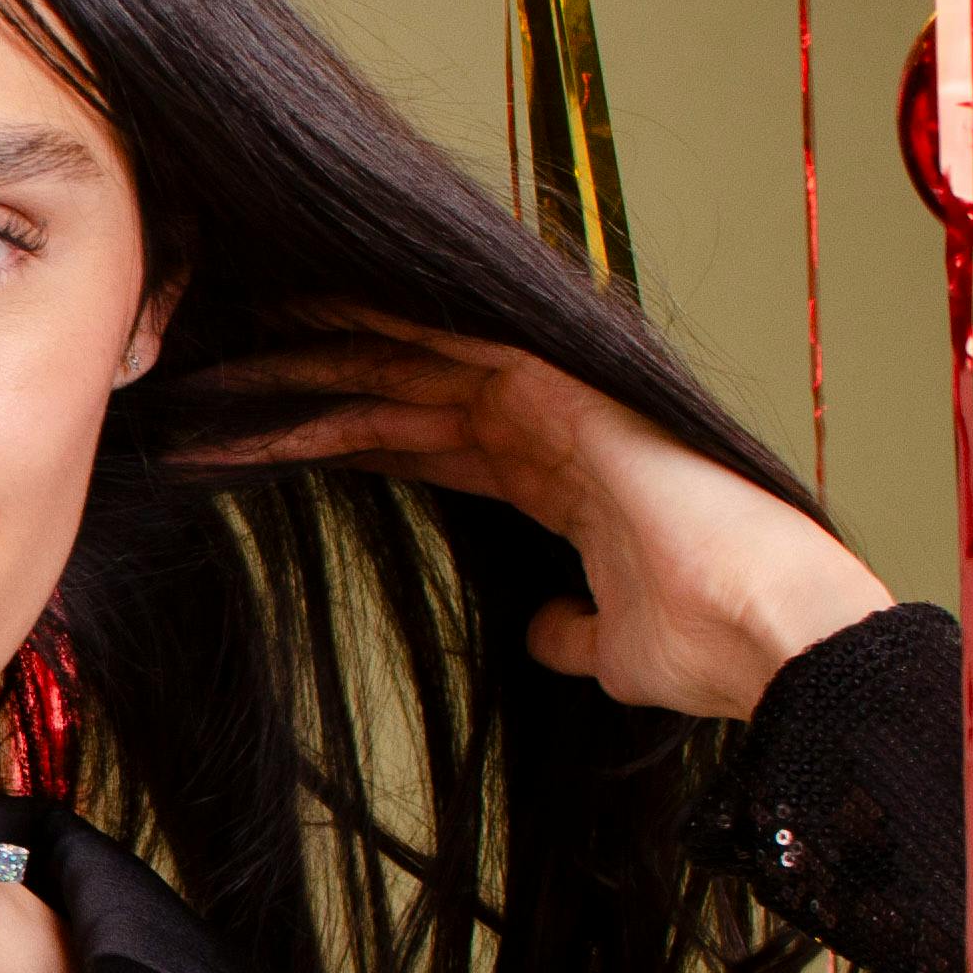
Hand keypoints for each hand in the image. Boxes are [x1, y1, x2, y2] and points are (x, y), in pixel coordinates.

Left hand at [202, 318, 890, 720]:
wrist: (774, 637)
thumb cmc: (709, 650)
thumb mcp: (611, 650)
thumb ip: (572, 631)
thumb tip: (546, 633)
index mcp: (551, 476)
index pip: (415, 443)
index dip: (333, 438)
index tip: (248, 440)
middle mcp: (543, 426)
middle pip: (389, 394)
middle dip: (294, 393)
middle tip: (198, 390)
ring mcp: (550, 400)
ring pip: (397, 366)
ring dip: (304, 366)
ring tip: (211, 363)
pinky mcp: (558, 388)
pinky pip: (442, 346)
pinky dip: (369, 332)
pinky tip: (293, 323)